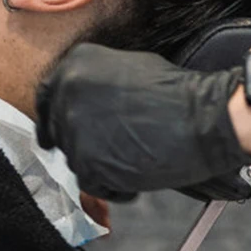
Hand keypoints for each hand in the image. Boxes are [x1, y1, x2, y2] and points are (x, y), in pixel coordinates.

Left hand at [35, 43, 250, 198]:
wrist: (204, 118)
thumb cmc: (176, 93)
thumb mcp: (124, 68)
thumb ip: (94, 82)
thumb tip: (82, 104)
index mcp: (75, 64)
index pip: (47, 96)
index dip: (53, 117)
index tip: (55, 131)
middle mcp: (67, 92)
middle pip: (58, 129)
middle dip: (81, 143)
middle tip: (109, 150)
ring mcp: (74, 127)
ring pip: (75, 158)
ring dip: (100, 164)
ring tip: (134, 157)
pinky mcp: (87, 162)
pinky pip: (92, 183)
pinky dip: (114, 186)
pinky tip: (138, 175)